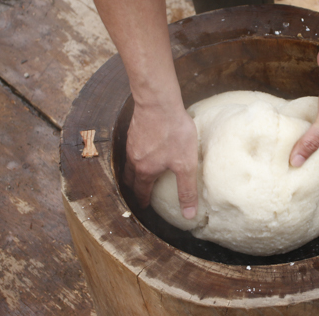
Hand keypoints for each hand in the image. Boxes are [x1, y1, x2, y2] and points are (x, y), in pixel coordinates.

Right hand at [123, 101, 198, 218]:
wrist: (158, 102)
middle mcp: (134, 159)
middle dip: (135, 188)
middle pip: (130, 178)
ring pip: (129, 162)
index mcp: (145, 171)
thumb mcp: (185, 164)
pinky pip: (132, 148)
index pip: (140, 191)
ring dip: (134, 171)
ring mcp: (132, 143)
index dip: (143, 201)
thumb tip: (189, 215)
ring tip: (142, 174)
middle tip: (140, 193)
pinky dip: (137, 155)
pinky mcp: (134, 129)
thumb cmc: (173, 132)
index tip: (144, 207)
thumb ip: (187, 190)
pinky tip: (146, 149)